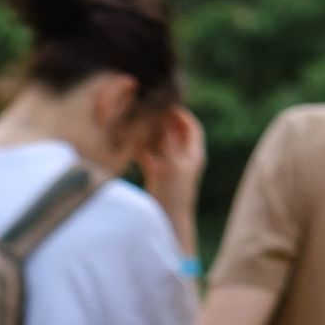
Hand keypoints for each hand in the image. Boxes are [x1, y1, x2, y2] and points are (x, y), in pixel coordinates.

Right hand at [133, 100, 206, 241]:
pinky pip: (148, 156)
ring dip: (150, 134)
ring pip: (160, 143)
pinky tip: (130, 143)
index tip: (169, 104)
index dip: (182, 115)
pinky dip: (140, 149)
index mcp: (194, 154)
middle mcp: (183, 158)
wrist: (168, 220)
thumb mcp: (174, 166)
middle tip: (151, 110)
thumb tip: (167, 122)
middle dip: (163, 121)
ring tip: (139, 122)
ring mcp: (169, 166)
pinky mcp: (156, 174)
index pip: (192, 127)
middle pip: (175, 132)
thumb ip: (170, 143)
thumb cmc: (176, 194)